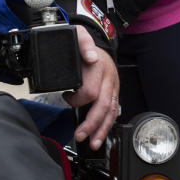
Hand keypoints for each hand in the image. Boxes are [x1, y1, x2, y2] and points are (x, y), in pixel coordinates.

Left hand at [62, 26, 118, 150]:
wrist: (98, 41)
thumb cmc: (84, 43)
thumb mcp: (79, 35)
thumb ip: (83, 43)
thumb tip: (90, 57)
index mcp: (98, 68)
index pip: (91, 91)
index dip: (77, 99)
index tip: (66, 96)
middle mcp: (109, 79)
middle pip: (103, 106)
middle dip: (92, 124)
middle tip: (81, 135)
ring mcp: (113, 87)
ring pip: (111, 112)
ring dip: (102, 130)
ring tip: (93, 143)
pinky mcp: (113, 92)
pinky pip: (113, 110)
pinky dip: (107, 124)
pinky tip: (100, 134)